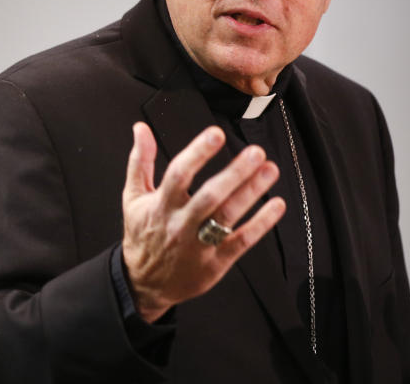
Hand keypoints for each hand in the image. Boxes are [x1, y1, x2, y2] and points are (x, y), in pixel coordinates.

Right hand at [121, 122, 284, 322]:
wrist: (144, 282)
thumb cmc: (142, 233)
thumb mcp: (133, 196)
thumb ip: (140, 160)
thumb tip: (141, 128)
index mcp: (160, 205)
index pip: (179, 174)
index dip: (197, 153)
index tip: (216, 134)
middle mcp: (180, 224)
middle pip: (210, 196)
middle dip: (235, 173)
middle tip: (256, 152)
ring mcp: (199, 245)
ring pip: (227, 216)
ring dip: (251, 192)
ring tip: (270, 169)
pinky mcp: (216, 262)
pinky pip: (241, 241)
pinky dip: (260, 224)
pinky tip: (276, 205)